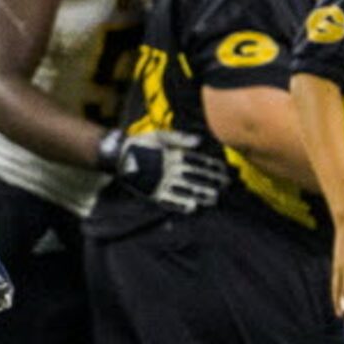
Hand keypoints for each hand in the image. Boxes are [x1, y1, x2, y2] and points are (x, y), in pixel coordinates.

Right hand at [108, 130, 231, 213]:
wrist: (117, 156)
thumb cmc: (140, 144)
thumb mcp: (158, 135)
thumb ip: (178, 138)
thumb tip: (199, 141)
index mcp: (171, 155)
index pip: (196, 162)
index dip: (211, 167)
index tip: (224, 171)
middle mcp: (168, 169)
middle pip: (194, 176)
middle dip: (211, 181)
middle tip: (226, 186)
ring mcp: (160, 182)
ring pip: (185, 189)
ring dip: (200, 194)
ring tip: (213, 198)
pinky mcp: (152, 193)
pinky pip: (169, 201)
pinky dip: (180, 204)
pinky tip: (192, 207)